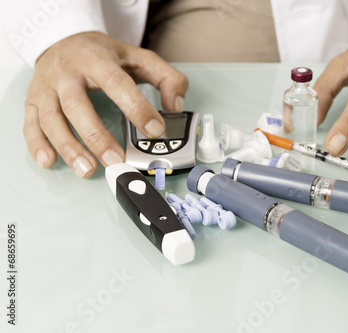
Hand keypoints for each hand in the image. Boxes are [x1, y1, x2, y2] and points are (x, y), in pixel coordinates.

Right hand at [24, 32, 187, 176]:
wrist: (62, 40)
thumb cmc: (103, 54)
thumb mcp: (139, 57)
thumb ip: (166, 78)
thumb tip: (176, 107)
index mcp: (96, 59)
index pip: (117, 84)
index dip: (137, 108)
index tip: (155, 130)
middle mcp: (67, 73)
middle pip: (78, 106)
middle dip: (98, 137)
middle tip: (117, 160)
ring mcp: (46, 88)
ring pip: (51, 119)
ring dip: (69, 147)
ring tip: (87, 169)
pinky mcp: (33, 101)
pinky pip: (31, 125)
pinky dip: (37, 145)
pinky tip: (50, 161)